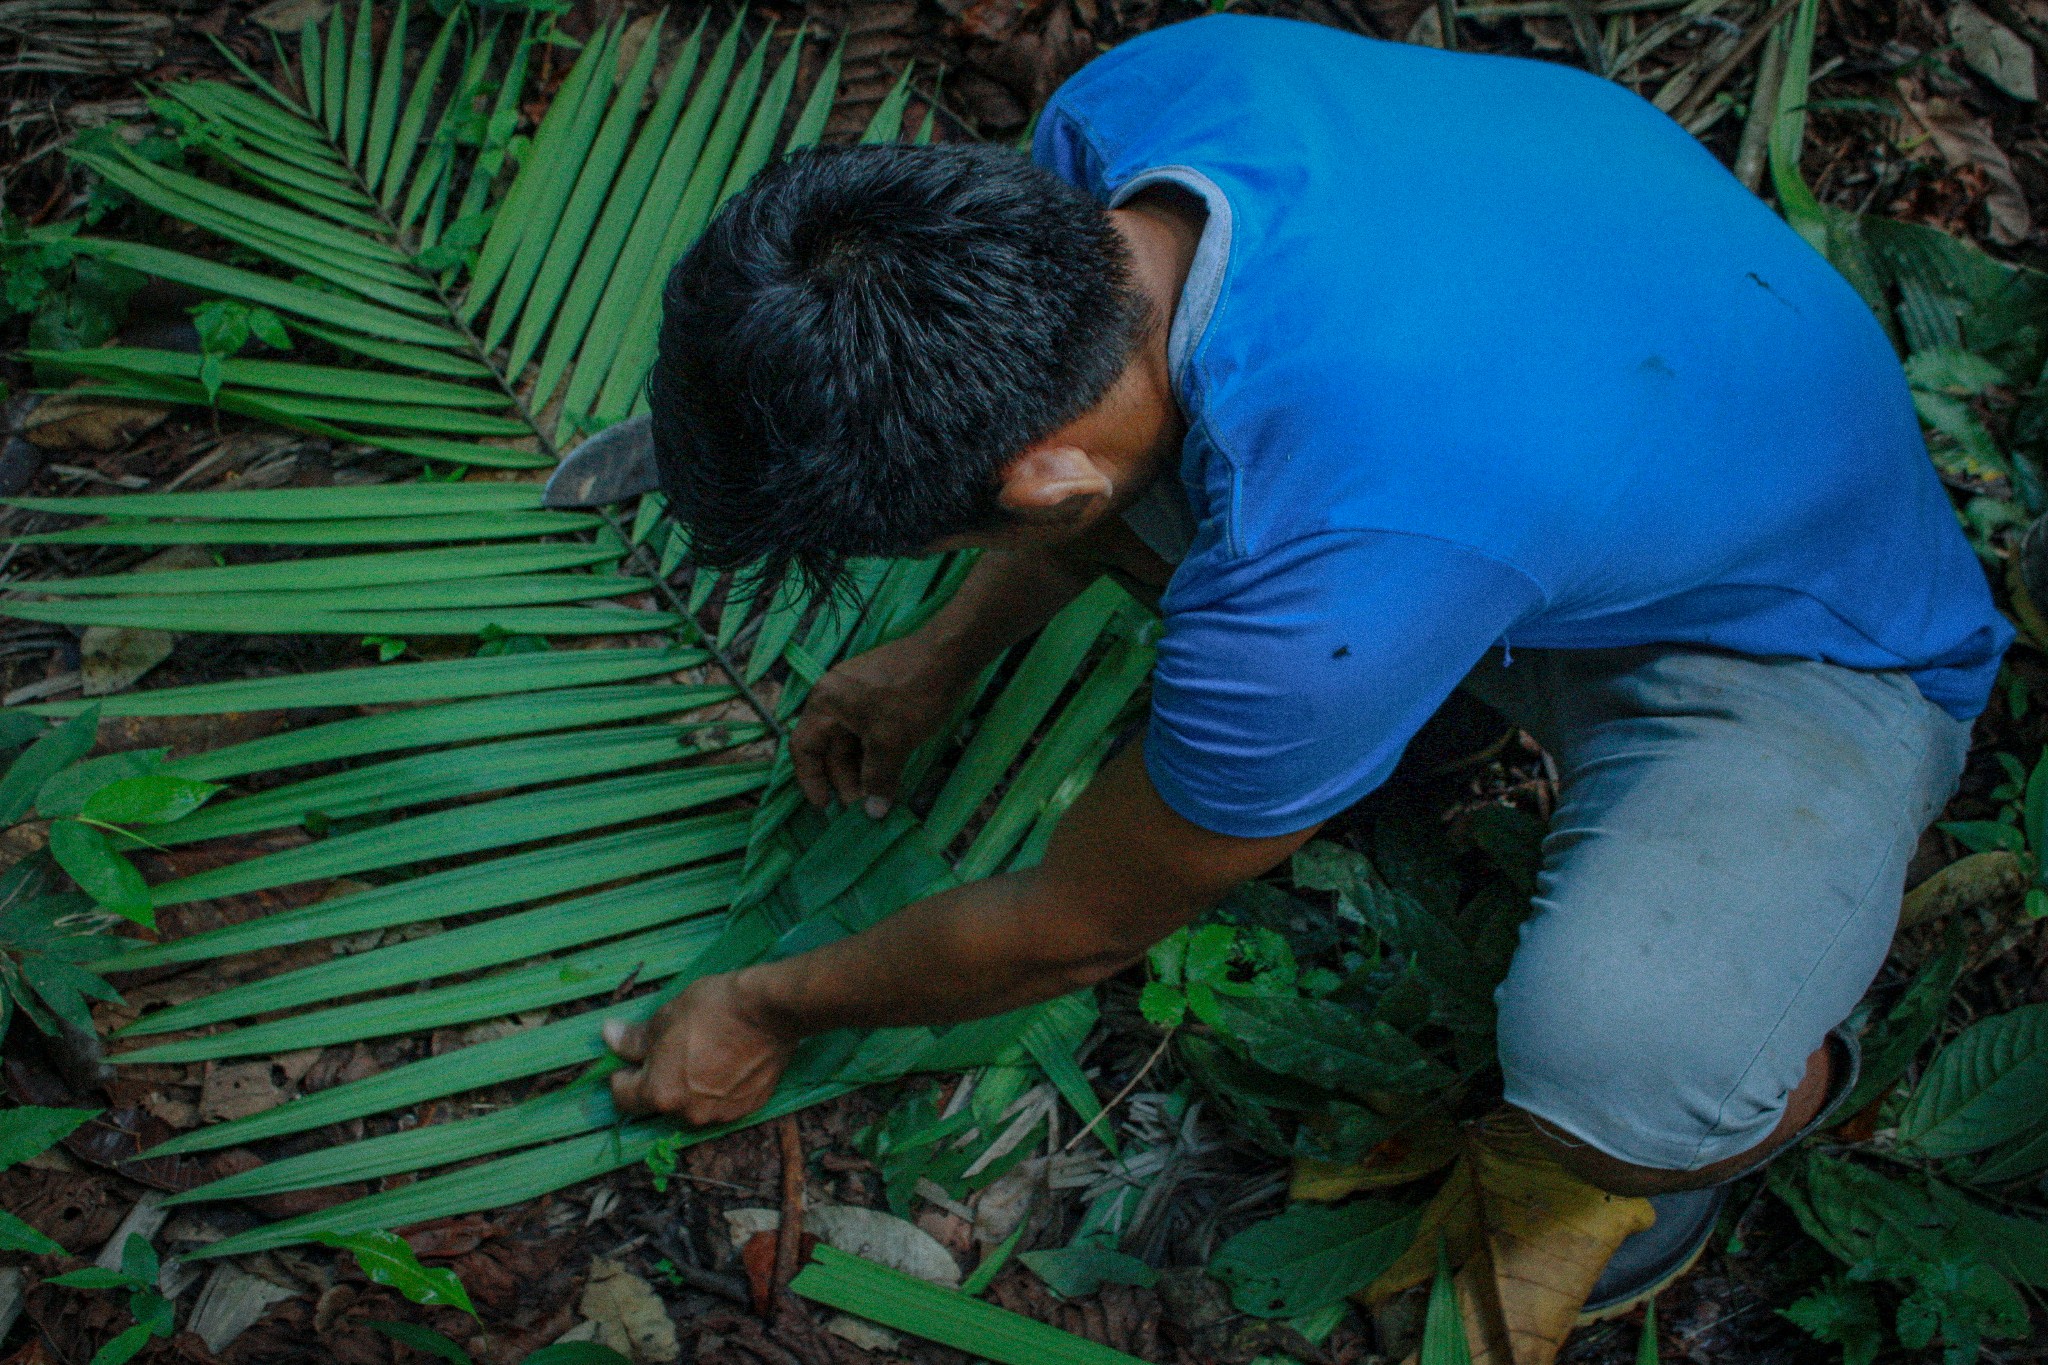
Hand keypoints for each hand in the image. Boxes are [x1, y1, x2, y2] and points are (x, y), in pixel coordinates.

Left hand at [604, 973, 796, 1125]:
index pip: (623, 1097)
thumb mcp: (665, 1017)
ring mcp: (722, 1115)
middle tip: (673, 1049)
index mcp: (660, 1093)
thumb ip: (634, 1039)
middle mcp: (689, 1114)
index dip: (622, 1074)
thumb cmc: (711, 1009)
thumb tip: (610, 1038)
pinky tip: (730, 1061)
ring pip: (694, 1104)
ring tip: (705, 1053)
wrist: (770, 1010)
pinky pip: (723, 1102)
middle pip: (661, 1102)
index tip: (630, 1058)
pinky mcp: (749, 1107)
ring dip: (692, 1086)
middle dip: (660, 1080)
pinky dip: (720, 1088)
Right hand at [792, 632, 969, 815]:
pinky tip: (892, 774)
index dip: (811, 779)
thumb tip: (873, 813)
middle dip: (845, 779)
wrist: (949, 654)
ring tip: (879, 796)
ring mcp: (860, 694)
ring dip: (863, 769)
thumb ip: (878, 778)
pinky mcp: (882, 695)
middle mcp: (836, 697)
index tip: (826, 806)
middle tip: (865, 807)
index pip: (803, 746)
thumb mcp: (891, 742)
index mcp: (825, 703)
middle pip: (830, 747)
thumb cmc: (911, 695)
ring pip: (854, 741)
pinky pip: (871, 731)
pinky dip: (877, 754)